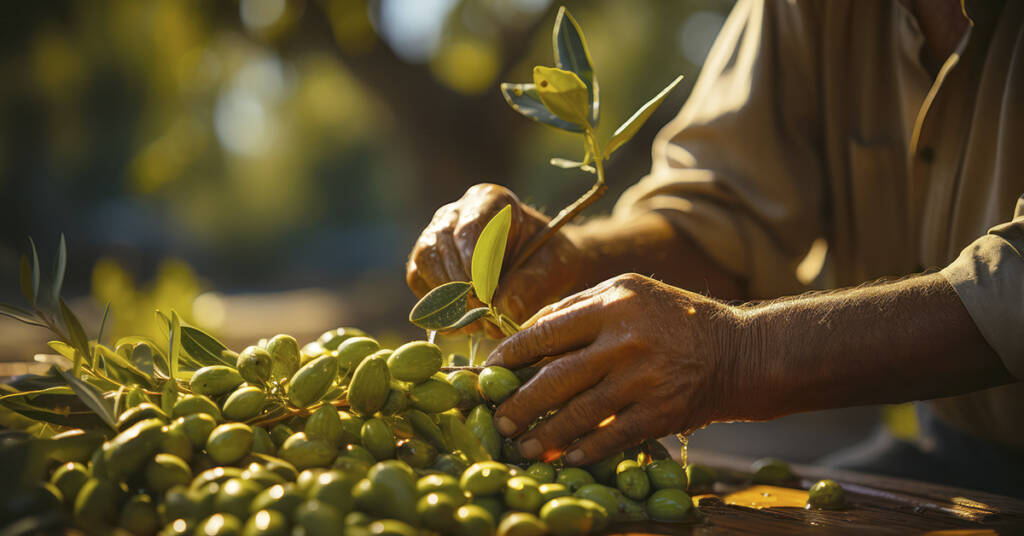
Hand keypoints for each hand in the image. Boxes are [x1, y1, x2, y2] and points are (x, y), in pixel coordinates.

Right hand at [407, 183, 583, 335]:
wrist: (542, 265)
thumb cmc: (550, 259)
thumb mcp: (554, 268)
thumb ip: (532, 285)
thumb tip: (502, 310)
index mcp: (491, 200)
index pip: (469, 231)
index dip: (475, 268)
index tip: (487, 300)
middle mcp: (457, 212)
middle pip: (441, 245)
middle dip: (459, 288)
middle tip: (481, 318)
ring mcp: (437, 234)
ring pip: (425, 262)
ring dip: (445, 298)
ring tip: (473, 324)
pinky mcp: (427, 260)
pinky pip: (419, 280)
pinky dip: (436, 306)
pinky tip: (461, 324)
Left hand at [484, 273, 739, 465]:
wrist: (740, 352)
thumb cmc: (675, 320)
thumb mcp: (630, 294)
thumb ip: (580, 309)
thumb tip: (526, 333)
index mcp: (612, 303)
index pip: (546, 331)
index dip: (511, 356)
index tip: (488, 374)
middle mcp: (626, 339)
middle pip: (556, 378)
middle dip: (520, 404)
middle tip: (498, 420)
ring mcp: (644, 378)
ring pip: (579, 413)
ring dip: (545, 435)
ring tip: (523, 446)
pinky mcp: (661, 412)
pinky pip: (612, 437)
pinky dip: (585, 450)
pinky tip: (566, 458)